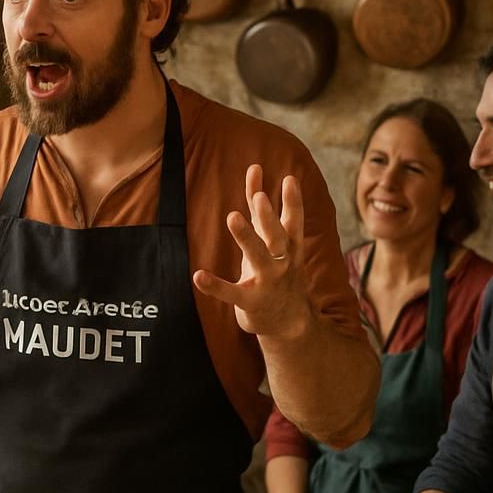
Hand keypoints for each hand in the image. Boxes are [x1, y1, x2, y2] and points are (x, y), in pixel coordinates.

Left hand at [193, 165, 311, 337]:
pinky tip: (198, 276)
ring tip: (232, 216)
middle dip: (269, 217)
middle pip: (278, 236)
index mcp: (290, 248)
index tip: (289, 179)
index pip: (293, 221)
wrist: (289, 321)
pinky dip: (215, 285)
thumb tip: (256, 170)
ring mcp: (267, 282)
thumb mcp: (274, 241)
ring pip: (258, 257)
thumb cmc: (279, 271)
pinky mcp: (250, 301)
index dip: (292, 201)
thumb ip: (262, 208)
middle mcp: (282, 263)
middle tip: (260, 196)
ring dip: (246, 237)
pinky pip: (231, 293)